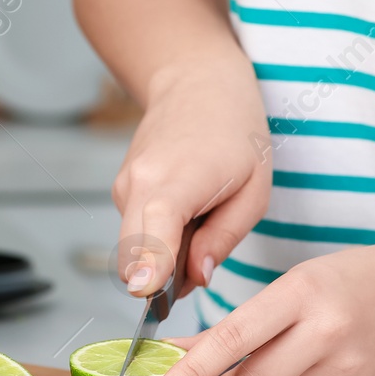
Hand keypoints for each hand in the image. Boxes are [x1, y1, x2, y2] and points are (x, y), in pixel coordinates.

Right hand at [114, 52, 269, 296]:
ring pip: (134, 248)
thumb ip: (222, 239)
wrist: (197, 82)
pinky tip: (187, 210)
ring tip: (202, 221)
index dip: (150, 265)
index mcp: (176, 180)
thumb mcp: (253, 190)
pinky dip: (158, 237)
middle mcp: (137, 183)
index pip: (154, 229)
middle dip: (161, 281)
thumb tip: (195, 278)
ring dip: (163, 256)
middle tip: (202, 266)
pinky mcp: (120, 189)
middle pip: (133, 255)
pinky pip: (136, 231)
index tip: (146, 293)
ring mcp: (123, 186)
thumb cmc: (233, 130)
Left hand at [150, 239, 374, 375]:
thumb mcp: (293, 285)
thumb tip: (175, 353)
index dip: (190, 371)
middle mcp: (327, 332)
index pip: (231, 339)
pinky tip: (321, 370)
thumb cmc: (350, 282)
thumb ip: (238, 323)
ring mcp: (351, 368)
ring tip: (286, 361)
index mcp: (301, 293)